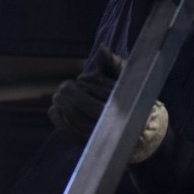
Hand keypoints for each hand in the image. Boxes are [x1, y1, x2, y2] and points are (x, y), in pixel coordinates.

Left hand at [48, 46, 167, 163]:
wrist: (140, 132)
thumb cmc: (130, 99)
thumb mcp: (125, 79)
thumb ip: (113, 64)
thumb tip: (102, 49)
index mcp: (125, 102)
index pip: (100, 90)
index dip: (87, 82)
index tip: (82, 78)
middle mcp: (115, 120)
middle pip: (88, 105)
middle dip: (71, 93)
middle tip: (64, 87)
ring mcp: (102, 135)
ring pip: (78, 119)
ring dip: (63, 105)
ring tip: (57, 96)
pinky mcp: (91, 144)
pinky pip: (72, 134)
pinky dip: (59, 121)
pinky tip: (53, 110)